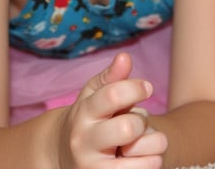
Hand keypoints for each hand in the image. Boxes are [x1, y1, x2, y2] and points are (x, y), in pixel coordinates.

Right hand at [57, 53, 167, 167]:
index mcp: (83, 113)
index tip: (147, 88)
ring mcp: (94, 167)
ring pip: (144, 155)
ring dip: (152, 145)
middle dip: (142, 122)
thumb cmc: (89, 121)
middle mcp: (85, 141)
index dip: (136, 88)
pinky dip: (151, 162)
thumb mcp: (93, 97)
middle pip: (129, 128)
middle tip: (137, 123)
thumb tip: (125, 57)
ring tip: (141, 143)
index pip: (112, 95)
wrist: (62, 155)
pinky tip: (139, 158)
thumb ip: (111, 77)